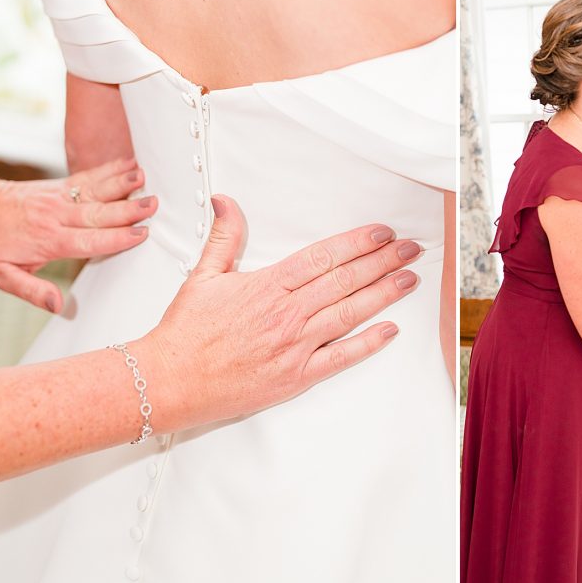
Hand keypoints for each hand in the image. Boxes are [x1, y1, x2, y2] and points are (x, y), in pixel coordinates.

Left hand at [0, 154, 156, 312]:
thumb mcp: (2, 275)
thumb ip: (32, 291)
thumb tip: (59, 306)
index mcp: (49, 240)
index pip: (89, 240)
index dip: (117, 238)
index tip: (141, 234)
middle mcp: (57, 216)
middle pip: (99, 212)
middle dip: (128, 209)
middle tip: (153, 204)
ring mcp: (60, 198)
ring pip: (96, 190)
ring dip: (122, 183)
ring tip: (144, 177)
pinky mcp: (60, 186)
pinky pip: (88, 177)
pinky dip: (110, 170)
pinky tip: (129, 165)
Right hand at [139, 195, 420, 430]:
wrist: (169, 382)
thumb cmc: (186, 331)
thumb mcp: (203, 276)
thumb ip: (224, 237)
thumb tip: (226, 200)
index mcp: (267, 286)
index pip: (323, 257)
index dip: (357, 243)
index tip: (383, 233)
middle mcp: (287, 314)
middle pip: (345, 281)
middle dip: (383, 262)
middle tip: (412, 250)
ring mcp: (294, 346)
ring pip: (349, 314)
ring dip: (383, 295)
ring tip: (410, 279)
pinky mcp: (296, 377)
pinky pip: (340, 358)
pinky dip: (368, 344)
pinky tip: (391, 330)